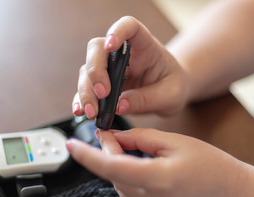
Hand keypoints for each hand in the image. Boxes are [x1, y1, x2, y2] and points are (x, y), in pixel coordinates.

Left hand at [66, 128, 246, 196]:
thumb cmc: (213, 167)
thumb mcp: (177, 143)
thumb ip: (141, 138)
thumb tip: (116, 136)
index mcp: (156, 179)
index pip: (109, 166)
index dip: (87, 156)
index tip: (71, 144)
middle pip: (114, 175)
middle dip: (110, 154)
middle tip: (115, 136)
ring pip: (121, 186)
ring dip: (121, 167)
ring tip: (134, 151)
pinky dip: (131, 180)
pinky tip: (144, 169)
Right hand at [72, 16, 188, 118]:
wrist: (169, 95)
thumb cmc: (173, 87)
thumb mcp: (170, 96)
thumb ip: (146, 99)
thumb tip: (119, 106)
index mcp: (144, 46)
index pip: (129, 27)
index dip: (117, 31)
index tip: (110, 45)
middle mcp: (122, 53)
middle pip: (98, 49)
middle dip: (95, 71)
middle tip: (102, 93)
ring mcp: (109, 68)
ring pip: (87, 70)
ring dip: (86, 90)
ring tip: (92, 112)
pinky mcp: (102, 84)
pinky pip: (86, 88)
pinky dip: (81, 100)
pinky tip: (80, 111)